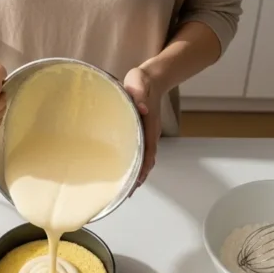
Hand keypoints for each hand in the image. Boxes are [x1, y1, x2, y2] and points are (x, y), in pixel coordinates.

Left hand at [122, 67, 160, 194]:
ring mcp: (145, 134)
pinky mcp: (139, 131)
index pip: (148, 154)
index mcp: (149, 127)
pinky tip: (122, 169)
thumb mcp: (139, 84)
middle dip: (137, 178)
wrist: (151, 78)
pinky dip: (132, 163)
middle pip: (146, 162)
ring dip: (135, 173)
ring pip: (142, 159)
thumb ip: (139, 95)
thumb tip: (141, 108)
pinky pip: (137, 151)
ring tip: (124, 188)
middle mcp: (149, 134)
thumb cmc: (143, 82)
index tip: (135, 184)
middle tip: (125, 194)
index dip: (142, 170)